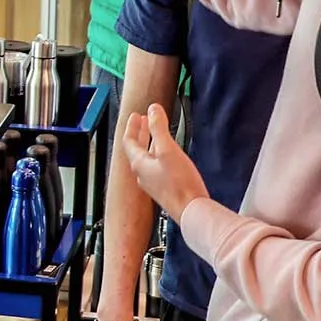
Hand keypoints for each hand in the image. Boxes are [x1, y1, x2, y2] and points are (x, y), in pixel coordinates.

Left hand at [122, 104, 208, 220]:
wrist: (191, 210)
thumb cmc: (180, 182)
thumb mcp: (168, 149)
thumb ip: (159, 128)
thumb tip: (152, 109)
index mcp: (139, 164)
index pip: (129, 141)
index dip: (132, 127)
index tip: (136, 116)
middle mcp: (142, 174)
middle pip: (137, 149)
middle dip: (141, 133)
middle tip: (144, 121)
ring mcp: (153, 183)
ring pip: (148, 158)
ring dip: (151, 143)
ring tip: (157, 133)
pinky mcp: (164, 189)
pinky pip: (157, 167)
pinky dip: (159, 154)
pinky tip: (168, 154)